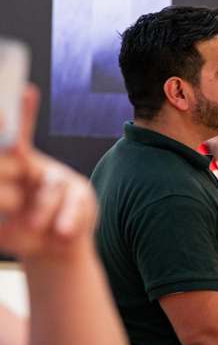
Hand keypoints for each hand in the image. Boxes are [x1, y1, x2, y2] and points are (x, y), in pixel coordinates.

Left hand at [0, 86, 96, 260]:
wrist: (51, 253)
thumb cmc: (20, 230)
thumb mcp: (4, 217)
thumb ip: (5, 198)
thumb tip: (9, 192)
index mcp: (15, 167)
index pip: (15, 138)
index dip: (22, 113)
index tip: (24, 91)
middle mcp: (36, 167)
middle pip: (21, 157)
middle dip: (6, 178)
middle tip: (10, 201)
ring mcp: (62, 180)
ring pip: (49, 188)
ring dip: (38, 212)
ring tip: (32, 228)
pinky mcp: (83, 195)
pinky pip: (73, 203)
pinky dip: (65, 219)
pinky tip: (61, 231)